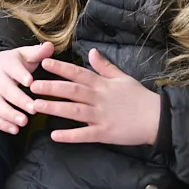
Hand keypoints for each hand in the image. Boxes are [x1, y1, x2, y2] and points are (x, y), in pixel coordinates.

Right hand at [0, 42, 53, 133]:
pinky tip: (14, 130)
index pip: (12, 68)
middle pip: (5, 90)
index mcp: (6, 63)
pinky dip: (2, 124)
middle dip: (19, 100)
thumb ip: (38, 53)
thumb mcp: (25, 54)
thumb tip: (49, 46)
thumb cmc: (15, 63)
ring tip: (24, 122)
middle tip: (34, 109)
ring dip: (10, 115)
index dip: (20, 74)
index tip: (30, 82)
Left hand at [30, 50, 160, 146]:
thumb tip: (90, 52)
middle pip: (71, 91)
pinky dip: (69, 135)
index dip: (61, 68)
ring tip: (35, 106)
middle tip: (31, 85)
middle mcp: (99, 98)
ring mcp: (101, 116)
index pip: (78, 73)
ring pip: (73, 111)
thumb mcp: (123, 77)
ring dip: (54, 108)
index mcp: (102, 84)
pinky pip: (84, 134)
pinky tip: (54, 136)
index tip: (44, 62)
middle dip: (51, 87)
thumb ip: (105, 66)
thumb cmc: (138, 97)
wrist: (157, 118)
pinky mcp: (105, 133)